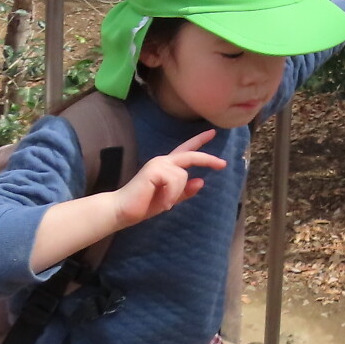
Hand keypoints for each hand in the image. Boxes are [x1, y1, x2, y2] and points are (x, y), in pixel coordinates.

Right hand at [110, 130, 226, 229]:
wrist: (122, 211)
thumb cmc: (143, 205)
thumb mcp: (169, 199)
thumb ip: (184, 192)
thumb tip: (201, 181)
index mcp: (166, 166)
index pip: (185, 150)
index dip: (199, 141)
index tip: (212, 133)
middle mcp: (163, 161)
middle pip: (190, 155)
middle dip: (207, 159)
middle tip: (222, 164)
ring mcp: (158, 164)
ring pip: (183, 176)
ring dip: (176, 193)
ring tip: (164, 203)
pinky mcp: (154, 170)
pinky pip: (175, 181)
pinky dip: (171, 195)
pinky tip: (162, 203)